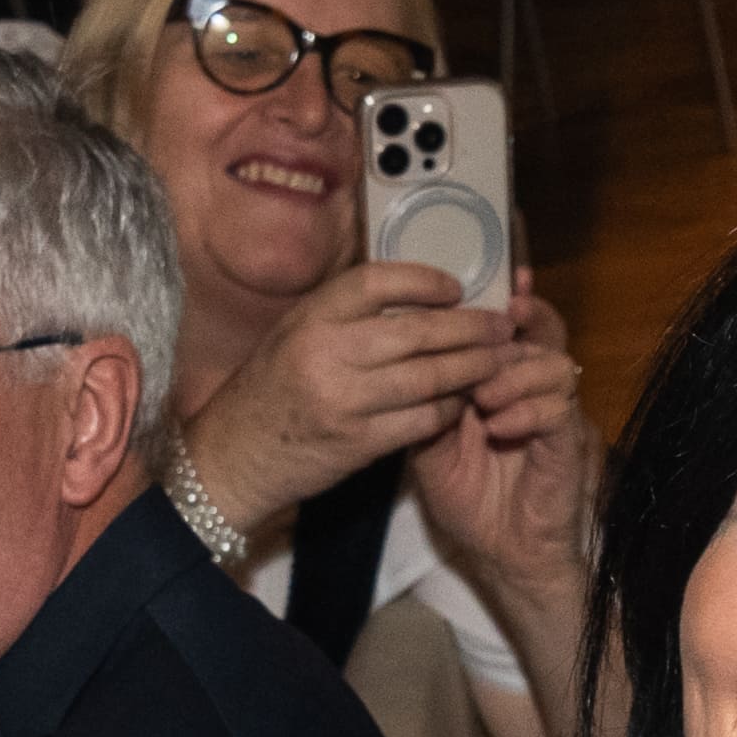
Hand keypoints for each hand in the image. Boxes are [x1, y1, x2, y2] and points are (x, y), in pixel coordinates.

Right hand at [182, 259, 521, 526]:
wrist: (234, 456)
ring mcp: (344, 400)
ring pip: (428, 377)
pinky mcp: (358, 443)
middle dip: (470, 328)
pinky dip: (449, 409)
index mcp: (311, 318)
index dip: (424, 281)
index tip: (455, 288)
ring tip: (500, 360)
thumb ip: (345, 314)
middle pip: (417, 332)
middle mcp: (327, 353)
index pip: (378, 282)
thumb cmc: (270, 388)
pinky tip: (463, 401)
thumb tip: (414, 293)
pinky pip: (421, 421)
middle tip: (502, 325)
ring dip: (472, 368)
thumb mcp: (295, 334)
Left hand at [397, 293, 595, 606]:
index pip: (516, 332)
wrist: (502, 554)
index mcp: (505, 385)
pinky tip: (500, 427)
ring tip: (484, 399)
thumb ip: (428, 405)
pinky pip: (559, 410)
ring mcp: (557, 417)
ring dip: (517, 374)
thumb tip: (410, 360)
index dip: (514, 304)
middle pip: (544, 336)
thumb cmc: (470, 501)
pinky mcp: (569, 445)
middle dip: (520, 326)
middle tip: (500, 324)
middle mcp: (536, 393)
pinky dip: (527, 411)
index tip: (505, 284)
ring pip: (556, 366)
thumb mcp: (432, 448)